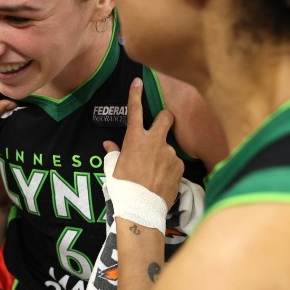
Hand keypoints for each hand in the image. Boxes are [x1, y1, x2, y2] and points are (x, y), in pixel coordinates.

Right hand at [103, 78, 183, 206]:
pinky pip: (174, 163)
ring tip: (155, 174)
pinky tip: (162, 181)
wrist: (140, 208)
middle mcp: (155, 141)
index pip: (134, 110)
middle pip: (166, 117)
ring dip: (163, 155)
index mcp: (135, 139)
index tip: (138, 81)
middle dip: (166, 117)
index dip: (135, 94)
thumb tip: (109, 144)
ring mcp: (170, 153)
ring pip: (168, 147)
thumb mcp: (114, 168)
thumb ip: (114, 152)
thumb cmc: (123, 187)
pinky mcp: (180, 166)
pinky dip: (169, 169)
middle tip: (162, 124)